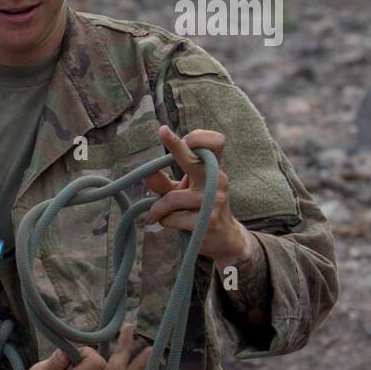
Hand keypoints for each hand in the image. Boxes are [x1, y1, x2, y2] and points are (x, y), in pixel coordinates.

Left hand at [143, 125, 252, 266]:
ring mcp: (215, 200)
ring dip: (158, 209)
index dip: (200, 136)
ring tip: (160, 215)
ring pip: (171, 199)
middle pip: (194, 160)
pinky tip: (175, 225)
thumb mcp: (181, 192)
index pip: (215, 144)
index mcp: (213, 168)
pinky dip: (165, 222)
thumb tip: (146, 173)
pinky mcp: (208, 221)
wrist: (223, 238)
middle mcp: (217, 180)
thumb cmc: (198, 209)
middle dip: (178, 147)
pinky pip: (172, 218)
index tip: (182, 134)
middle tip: (162, 131)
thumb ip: (163, 183)